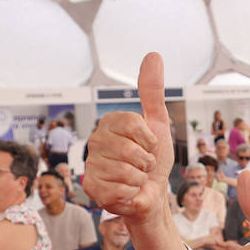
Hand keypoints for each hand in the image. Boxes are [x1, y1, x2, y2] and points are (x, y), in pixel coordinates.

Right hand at [82, 52, 173, 219]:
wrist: (152, 194)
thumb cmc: (154, 159)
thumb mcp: (158, 123)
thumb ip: (153, 91)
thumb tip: (153, 55)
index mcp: (110, 123)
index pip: (131, 122)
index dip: (149, 138)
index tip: (150, 144)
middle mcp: (96, 141)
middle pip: (128, 149)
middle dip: (145, 161)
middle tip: (143, 164)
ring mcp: (91, 164)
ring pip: (124, 170)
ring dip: (139, 177)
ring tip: (136, 177)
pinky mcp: (92, 187)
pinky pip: (119, 188)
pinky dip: (131, 191)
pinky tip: (127, 190)